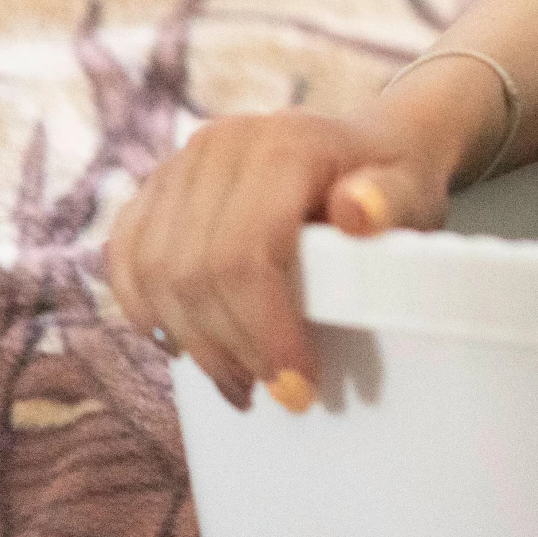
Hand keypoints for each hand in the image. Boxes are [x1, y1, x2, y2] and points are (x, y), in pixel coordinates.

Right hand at [104, 109, 455, 411]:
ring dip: (189, 340)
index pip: (247, 255)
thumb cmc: (394, 178)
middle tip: (269, 392)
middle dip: (228, 348)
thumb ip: (391, 199)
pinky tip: (180, 343)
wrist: (369, 144)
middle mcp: (219, 147)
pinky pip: (126, 255)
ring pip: (153, 272)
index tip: (297, 387)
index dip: (264, 331)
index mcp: (282, 146)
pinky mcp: (157, 187)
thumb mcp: (411, 190)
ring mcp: (181, 164)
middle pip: (194, 271)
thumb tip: (358, 210)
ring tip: (236, 379)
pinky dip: (143, 308)